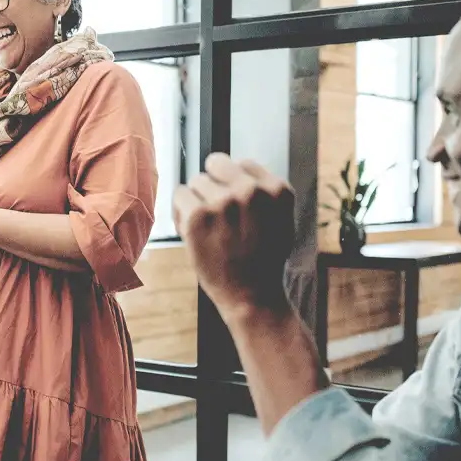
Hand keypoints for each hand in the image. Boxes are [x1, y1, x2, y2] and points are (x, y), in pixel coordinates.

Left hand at [173, 153, 296, 315]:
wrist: (252, 296)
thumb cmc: (263, 260)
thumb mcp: (280, 220)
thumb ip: (264, 193)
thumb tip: (237, 167)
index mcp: (276, 189)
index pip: (243, 164)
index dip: (234, 183)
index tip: (234, 204)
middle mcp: (251, 191)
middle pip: (217, 163)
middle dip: (214, 184)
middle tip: (216, 213)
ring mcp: (224, 202)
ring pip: (196, 181)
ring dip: (197, 200)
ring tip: (208, 227)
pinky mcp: (198, 215)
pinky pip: (180, 195)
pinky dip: (181, 211)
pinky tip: (193, 230)